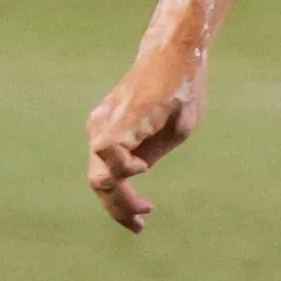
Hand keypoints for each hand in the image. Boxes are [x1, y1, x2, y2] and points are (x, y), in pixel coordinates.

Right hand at [85, 45, 205, 232]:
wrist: (168, 54)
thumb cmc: (183, 88)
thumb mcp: (182, 125)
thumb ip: (154, 151)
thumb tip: (135, 173)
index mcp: (127, 117)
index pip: (107, 151)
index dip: (123, 169)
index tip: (145, 169)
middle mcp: (104, 121)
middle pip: (99, 175)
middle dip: (118, 205)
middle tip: (141, 226)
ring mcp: (99, 123)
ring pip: (98, 173)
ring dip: (115, 200)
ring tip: (138, 222)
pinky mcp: (102, 126)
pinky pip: (102, 162)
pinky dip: (114, 183)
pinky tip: (132, 199)